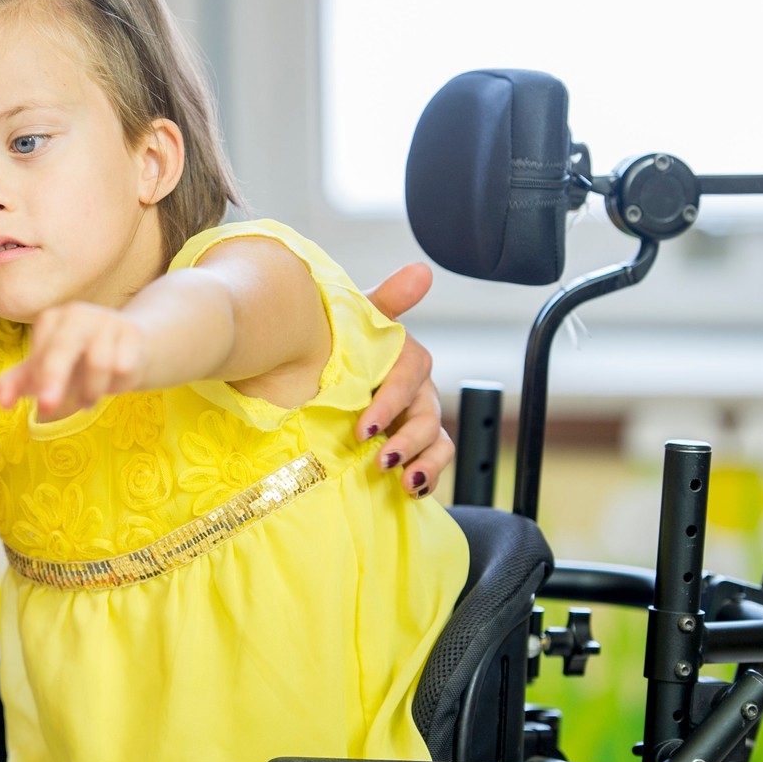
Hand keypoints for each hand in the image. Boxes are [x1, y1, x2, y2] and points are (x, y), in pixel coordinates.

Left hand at [0, 302, 146, 420]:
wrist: (126, 350)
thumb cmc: (77, 362)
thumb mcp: (44, 372)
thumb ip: (16, 384)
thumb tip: (0, 401)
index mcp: (51, 319)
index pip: (40, 352)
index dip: (38, 379)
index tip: (38, 402)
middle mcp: (77, 314)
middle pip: (63, 348)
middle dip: (53, 378)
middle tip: (45, 408)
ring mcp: (107, 320)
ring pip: (99, 363)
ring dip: (91, 391)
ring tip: (88, 399)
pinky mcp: (133, 333)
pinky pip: (123, 368)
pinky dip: (117, 384)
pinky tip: (114, 381)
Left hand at [358, 263, 453, 497]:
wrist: (325, 370)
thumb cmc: (345, 342)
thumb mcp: (361, 319)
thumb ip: (389, 299)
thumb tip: (422, 270)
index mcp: (407, 359)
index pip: (410, 378)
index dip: (390, 403)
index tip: (365, 428)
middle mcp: (418, 390)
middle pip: (427, 416)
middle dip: (408, 440)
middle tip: (382, 458)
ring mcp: (419, 419)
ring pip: (438, 442)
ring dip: (426, 463)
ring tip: (405, 481)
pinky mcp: (416, 445)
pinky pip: (435, 461)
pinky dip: (428, 477)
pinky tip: (412, 491)